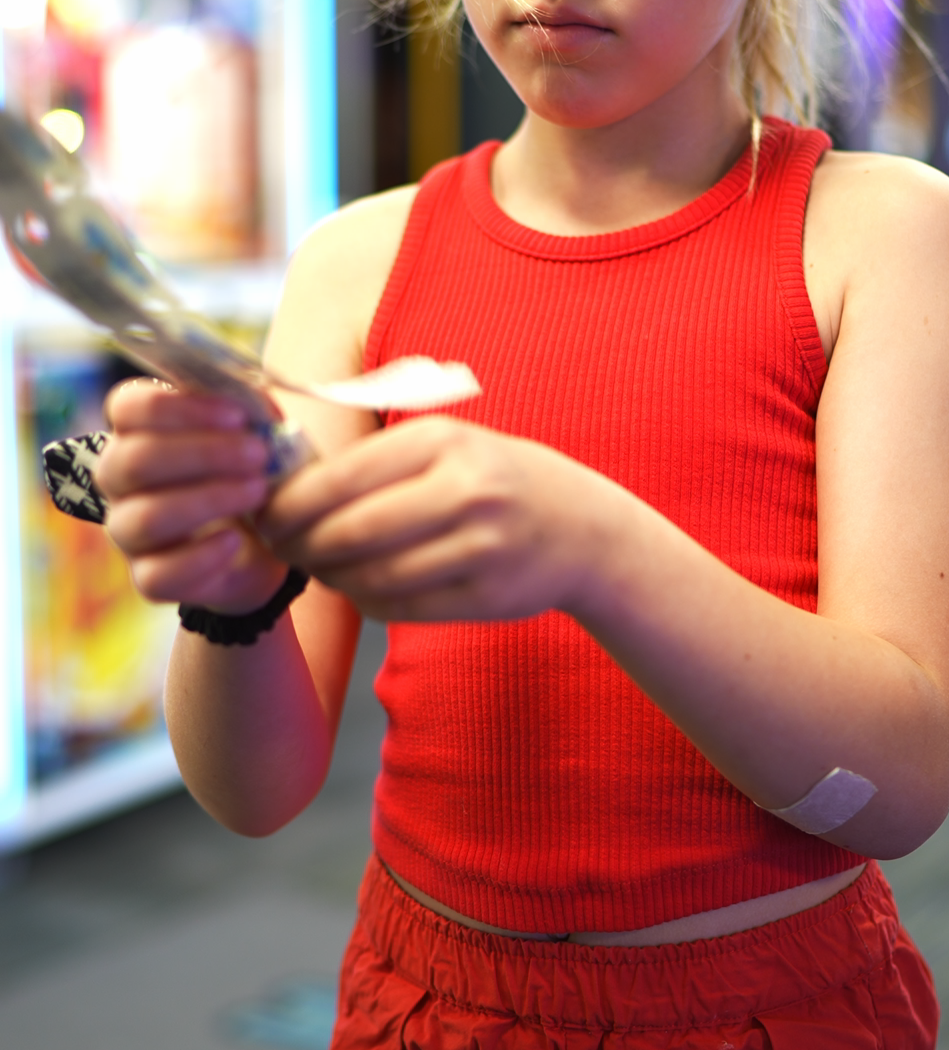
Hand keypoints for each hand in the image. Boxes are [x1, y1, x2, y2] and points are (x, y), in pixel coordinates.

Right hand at [95, 380, 290, 613]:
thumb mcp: (258, 433)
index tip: (238, 416)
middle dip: (203, 453)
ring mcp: (129, 531)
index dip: (179, 406)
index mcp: (138, 433)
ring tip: (258, 492)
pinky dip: (202, 556)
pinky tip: (235, 541)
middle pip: (133, 460)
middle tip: (258, 454)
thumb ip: (250, 410)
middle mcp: (121, 481)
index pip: (127, 407)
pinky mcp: (149, 577)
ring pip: (144, 518)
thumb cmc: (251, 472)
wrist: (268, 541)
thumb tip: (250, 401)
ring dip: (208, 500)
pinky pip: (158, 574)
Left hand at [259, 415, 610, 622]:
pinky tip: (358, 588)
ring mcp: (480, 547)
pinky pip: (402, 608)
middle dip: (302, 546)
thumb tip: (286, 485)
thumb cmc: (494, 480)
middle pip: (350, 532)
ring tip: (317, 569)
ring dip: (331, 578)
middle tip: (281, 549)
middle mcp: (465, 491)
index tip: (265, 515)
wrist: (583, 528)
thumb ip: (377, 461)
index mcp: (443, 441)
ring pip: (373, 576)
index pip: (341, 478)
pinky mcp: (487, 596)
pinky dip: (367, 601)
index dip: (290, 504)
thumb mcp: (448, 445)